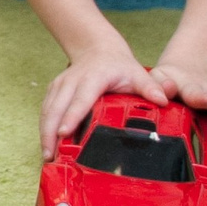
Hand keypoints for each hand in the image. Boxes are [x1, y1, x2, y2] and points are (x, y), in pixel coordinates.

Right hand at [40, 43, 160, 159]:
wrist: (97, 49)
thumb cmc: (118, 66)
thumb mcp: (137, 73)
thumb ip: (150, 87)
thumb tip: (162, 100)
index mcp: (93, 78)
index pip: (80, 100)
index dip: (71, 117)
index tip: (64, 133)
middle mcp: (72, 81)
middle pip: (56, 108)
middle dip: (50, 132)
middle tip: (50, 155)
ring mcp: (60, 85)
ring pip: (47, 110)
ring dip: (44, 133)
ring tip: (47, 156)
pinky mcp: (53, 90)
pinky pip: (45, 110)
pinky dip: (44, 127)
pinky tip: (47, 144)